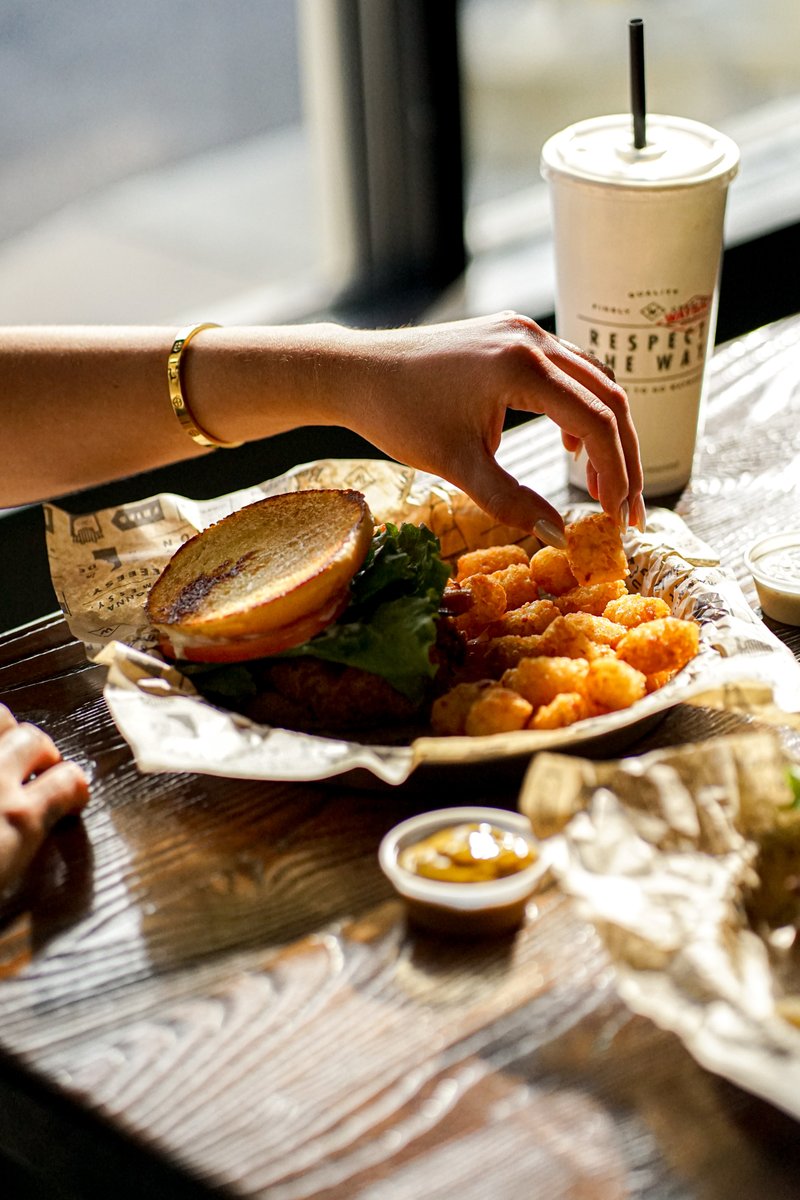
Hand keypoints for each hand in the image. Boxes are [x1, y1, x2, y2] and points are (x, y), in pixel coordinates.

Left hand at [0, 705, 88, 895]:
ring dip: (7, 732)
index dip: (75, 789)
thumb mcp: (4, 882)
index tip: (73, 796)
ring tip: (5, 755)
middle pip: (34, 738)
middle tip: (32, 772)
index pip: (70, 781)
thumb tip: (46, 822)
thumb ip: (23, 847)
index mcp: (18, 818)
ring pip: (0, 716)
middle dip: (40, 751)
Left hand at [342, 312, 643, 540]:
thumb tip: (560, 537)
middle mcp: (532, 338)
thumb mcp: (456, 466)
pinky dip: (579, 410)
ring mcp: (524, 332)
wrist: (355, 371)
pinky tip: (568, 447)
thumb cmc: (397, 416)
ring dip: (605, 434)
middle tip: (627, 510)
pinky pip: (567, 371)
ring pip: (592, 382)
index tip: (618, 518)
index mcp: (521, 366)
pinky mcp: (512, 336)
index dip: (616, 472)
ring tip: (601, 486)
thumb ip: (511, 501)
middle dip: (624, 458)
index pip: (596, 421)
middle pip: (608, 398)